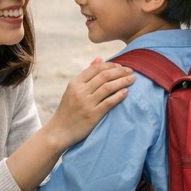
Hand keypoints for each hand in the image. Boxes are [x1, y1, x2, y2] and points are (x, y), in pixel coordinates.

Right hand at [7, 60, 132, 190]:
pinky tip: (126, 92)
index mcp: (75, 83)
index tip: (120, 66)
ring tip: (132, 79)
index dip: (110, 65)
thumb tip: (99, 58)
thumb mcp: (72, 90)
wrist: (59, 132)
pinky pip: (109, 102)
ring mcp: (86, 103)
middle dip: (120, 71)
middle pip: (104, 76)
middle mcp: (80, 91)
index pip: (96, 68)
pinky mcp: (92, 115)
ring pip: (108, 87)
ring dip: (122, 81)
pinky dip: (119, 95)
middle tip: (130, 71)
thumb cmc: (68, 109)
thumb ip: (86, 75)